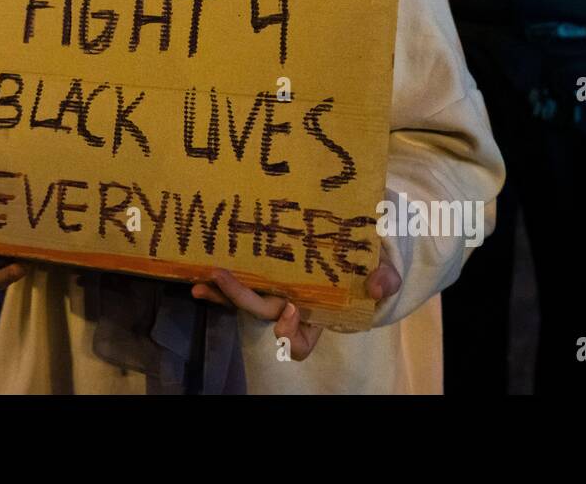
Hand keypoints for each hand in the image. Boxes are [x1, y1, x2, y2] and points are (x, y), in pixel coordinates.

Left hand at [191, 254, 402, 361]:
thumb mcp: (385, 269)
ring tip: (200, 284)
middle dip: (243, 298)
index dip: (291, 334)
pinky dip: (220, 285)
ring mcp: (277, 292)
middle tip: (224, 277)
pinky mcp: (265, 275)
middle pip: (265, 314)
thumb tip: (377, 286)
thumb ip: (385, 278)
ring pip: (246, 301)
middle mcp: (294, 308)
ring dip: (221, 294)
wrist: (360, 244)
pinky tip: (201, 277)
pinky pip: (240, 285)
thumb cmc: (371, 264)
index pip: (301, 342)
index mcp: (320, 315)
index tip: (292, 308)